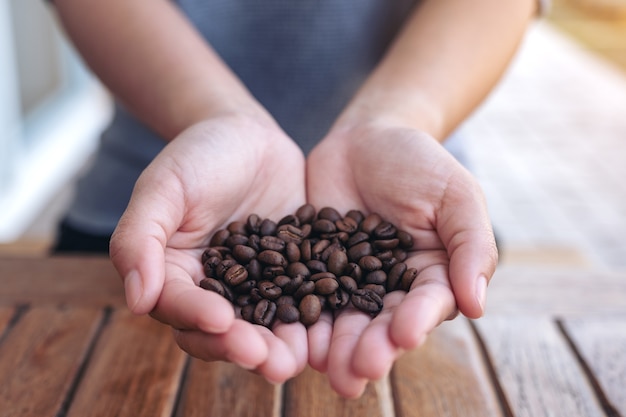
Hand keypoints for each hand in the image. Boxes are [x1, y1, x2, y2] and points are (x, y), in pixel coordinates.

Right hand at [109, 114, 308, 382]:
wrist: (246, 136)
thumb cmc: (197, 155)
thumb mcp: (163, 187)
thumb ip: (139, 238)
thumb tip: (136, 301)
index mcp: (173, 274)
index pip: (178, 306)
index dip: (196, 316)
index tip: (220, 320)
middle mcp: (214, 289)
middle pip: (221, 330)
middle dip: (242, 346)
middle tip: (266, 358)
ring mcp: (256, 286)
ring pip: (263, 324)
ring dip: (279, 346)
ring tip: (298, 359)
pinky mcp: (292, 275)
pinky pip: (301, 300)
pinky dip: (312, 317)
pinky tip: (329, 327)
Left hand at [305, 123, 497, 396]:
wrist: (366, 138)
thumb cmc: (419, 162)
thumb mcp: (455, 194)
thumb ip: (470, 245)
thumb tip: (476, 305)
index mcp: (431, 275)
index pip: (427, 304)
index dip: (416, 320)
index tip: (404, 335)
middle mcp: (389, 287)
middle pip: (381, 324)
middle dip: (371, 348)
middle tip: (358, 370)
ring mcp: (348, 282)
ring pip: (341, 319)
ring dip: (334, 347)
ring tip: (324, 367)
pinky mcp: (312, 270)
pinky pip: (304, 294)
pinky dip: (298, 316)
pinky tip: (290, 335)